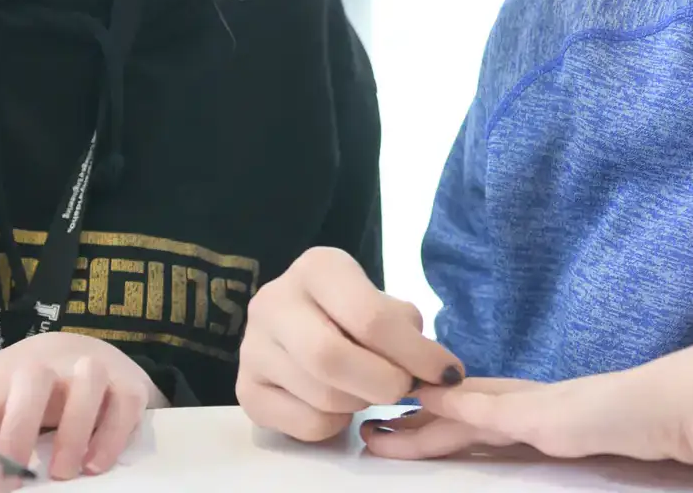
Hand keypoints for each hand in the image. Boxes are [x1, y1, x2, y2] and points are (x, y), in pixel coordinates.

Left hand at [0, 332, 163, 479]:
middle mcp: (44, 365)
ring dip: (73, 429)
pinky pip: (125, 402)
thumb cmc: (16, 386)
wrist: (83, 352)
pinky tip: (95, 465)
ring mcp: (88, 372)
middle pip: (30, 376)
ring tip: (61, 472)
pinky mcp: (126, 385)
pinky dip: (111, 434)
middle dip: (20, 427)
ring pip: (86, 381)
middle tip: (12, 473)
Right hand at [236, 246, 466, 441]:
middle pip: (331, 358)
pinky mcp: (246, 389)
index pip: (369, 318)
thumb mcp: (384, 304)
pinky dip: (336, 424)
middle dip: (383, 383)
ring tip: (368, 388)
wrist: (300, 319)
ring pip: (321, 396)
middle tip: (403, 389)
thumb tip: (433, 373)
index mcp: (316, 268)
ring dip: (360, 403)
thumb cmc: (353, 311)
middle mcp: (273, 302)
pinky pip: (305, 424)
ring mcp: (252, 348)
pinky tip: (339, 403)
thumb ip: (407, 332)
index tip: (446, 373)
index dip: (415, 353)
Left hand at [362, 335, 692, 467]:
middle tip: (370, 427)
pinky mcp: (552, 416)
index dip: (447, 419)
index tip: (408, 422)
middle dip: (417, 422)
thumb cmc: (671, 426)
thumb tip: (578, 447)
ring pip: (466, 413)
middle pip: (465, 412)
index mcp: (555, 415)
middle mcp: (541, 406)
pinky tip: (421, 403)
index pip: (489, 417)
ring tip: (376, 428)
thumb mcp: (612, 441)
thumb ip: (581, 441)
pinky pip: (493, 411)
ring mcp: (544, 408)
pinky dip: (454, 408)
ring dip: (418, 422)